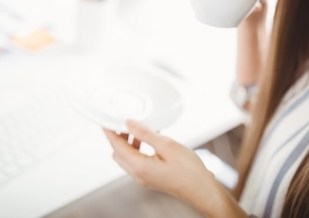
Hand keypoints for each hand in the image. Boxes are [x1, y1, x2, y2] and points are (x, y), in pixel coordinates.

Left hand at [104, 120, 248, 217]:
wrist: (202, 190)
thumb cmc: (189, 171)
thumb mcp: (168, 146)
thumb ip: (146, 133)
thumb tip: (129, 123)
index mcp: (139, 167)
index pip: (116, 146)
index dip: (110, 130)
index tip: (106, 119)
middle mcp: (138, 174)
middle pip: (118, 152)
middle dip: (118, 136)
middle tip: (124, 121)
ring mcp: (144, 177)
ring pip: (127, 157)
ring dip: (129, 142)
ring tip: (139, 128)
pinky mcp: (151, 177)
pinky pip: (137, 160)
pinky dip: (138, 148)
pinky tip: (150, 139)